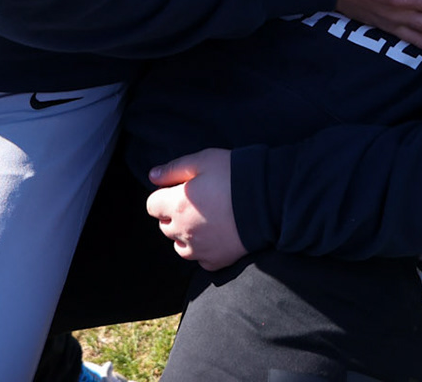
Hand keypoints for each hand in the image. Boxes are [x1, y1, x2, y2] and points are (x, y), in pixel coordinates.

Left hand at [147, 149, 245, 269]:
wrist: (270, 200)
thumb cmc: (235, 176)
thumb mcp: (203, 160)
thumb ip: (174, 169)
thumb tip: (152, 176)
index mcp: (176, 205)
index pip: (152, 205)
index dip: (164, 195)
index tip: (180, 189)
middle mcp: (183, 231)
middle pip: (165, 226)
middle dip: (173, 214)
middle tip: (197, 202)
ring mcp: (199, 249)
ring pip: (179, 245)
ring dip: (186, 234)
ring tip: (206, 220)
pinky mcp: (216, 261)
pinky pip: (200, 259)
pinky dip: (204, 250)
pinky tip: (217, 235)